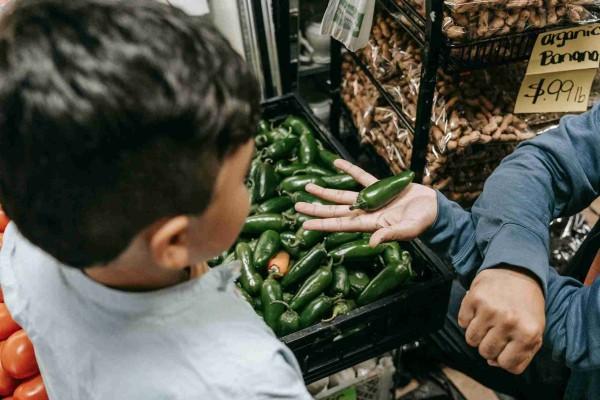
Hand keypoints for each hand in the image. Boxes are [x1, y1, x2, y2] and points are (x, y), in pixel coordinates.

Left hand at [295, 159, 436, 245]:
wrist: (435, 209)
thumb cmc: (423, 223)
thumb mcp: (408, 231)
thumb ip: (390, 235)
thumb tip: (372, 242)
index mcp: (370, 224)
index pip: (340, 225)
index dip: (322, 224)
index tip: (303, 224)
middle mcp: (366, 213)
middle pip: (335, 211)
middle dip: (316, 209)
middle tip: (296, 206)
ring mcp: (372, 200)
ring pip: (343, 195)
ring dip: (326, 192)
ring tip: (308, 186)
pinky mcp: (380, 188)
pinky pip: (361, 177)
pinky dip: (349, 170)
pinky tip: (336, 164)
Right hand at [458, 267, 544, 373]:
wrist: (518, 271)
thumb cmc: (526, 305)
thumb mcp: (535, 331)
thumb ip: (520, 353)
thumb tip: (492, 362)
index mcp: (528, 333)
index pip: (508, 365)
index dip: (504, 359)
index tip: (505, 348)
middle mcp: (509, 322)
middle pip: (486, 353)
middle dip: (489, 345)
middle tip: (495, 332)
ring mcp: (490, 310)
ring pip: (471, 340)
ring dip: (477, 333)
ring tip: (487, 321)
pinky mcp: (474, 298)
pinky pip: (462, 322)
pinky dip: (468, 319)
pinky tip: (479, 310)